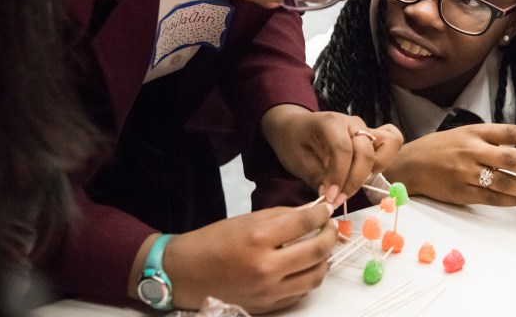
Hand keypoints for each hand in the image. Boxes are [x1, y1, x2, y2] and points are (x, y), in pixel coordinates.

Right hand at [158, 204, 336, 313]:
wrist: (185, 274)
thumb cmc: (213, 242)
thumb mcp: (246, 220)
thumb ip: (282, 216)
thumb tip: (311, 212)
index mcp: (258, 239)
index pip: (304, 223)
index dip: (321, 213)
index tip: (325, 209)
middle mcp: (265, 267)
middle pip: (317, 251)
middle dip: (330, 235)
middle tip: (330, 226)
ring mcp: (268, 291)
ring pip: (315, 277)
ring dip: (325, 260)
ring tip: (321, 247)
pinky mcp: (268, 307)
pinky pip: (300, 293)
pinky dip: (308, 278)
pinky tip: (305, 266)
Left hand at [261, 105, 402, 205]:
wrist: (293, 126)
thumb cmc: (293, 141)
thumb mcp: (296, 161)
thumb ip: (316, 178)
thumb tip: (331, 198)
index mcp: (330, 123)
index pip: (343, 150)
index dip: (339, 177)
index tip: (330, 198)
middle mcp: (351, 123)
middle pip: (366, 152)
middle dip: (354, 180)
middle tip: (338, 198)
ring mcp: (364, 128)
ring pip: (387, 145)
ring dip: (374, 170)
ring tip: (353, 184)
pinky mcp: (370, 137)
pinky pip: (389, 145)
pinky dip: (383, 162)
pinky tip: (365, 174)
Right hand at [383, 124, 515, 206]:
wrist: (408, 165)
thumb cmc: (442, 148)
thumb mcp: (468, 136)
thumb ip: (496, 144)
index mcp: (475, 132)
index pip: (512, 132)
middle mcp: (472, 150)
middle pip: (513, 160)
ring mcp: (466, 173)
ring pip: (506, 183)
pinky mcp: (461, 193)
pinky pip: (493, 199)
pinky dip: (515, 201)